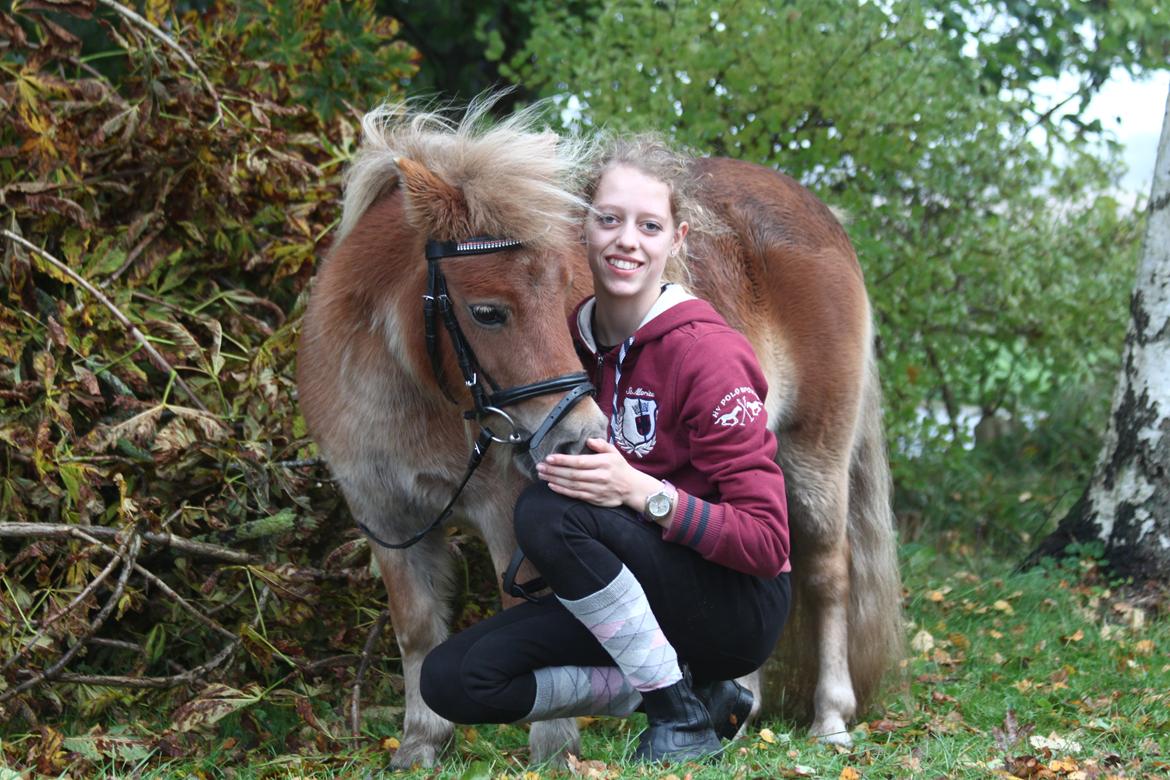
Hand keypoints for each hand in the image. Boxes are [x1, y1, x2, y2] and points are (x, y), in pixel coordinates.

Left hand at [535, 438, 657, 508]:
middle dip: (554, 470)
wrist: (632, 489)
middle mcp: (599, 477)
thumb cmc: (620, 468)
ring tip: (542, 475)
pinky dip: (562, 491)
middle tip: (539, 466)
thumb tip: (588, 440)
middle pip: (572, 474)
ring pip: (572, 485)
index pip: (579, 462)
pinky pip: (575, 495)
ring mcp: (596, 489)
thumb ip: (601, 445)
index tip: (549, 458)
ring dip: (555, 480)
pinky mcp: (594, 499)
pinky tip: (551, 485)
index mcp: (604, 463)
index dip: (563, 460)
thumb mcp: (614, 452)